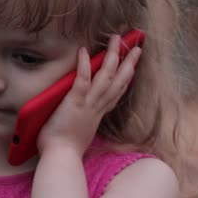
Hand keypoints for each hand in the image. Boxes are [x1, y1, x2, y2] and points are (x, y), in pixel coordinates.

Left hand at [36, 34, 140, 156]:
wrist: (61, 159)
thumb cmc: (65, 150)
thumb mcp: (79, 134)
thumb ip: (82, 123)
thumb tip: (78, 120)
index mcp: (98, 115)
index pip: (115, 94)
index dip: (125, 79)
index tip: (132, 68)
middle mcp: (97, 108)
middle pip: (117, 81)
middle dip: (127, 62)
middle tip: (136, 47)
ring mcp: (87, 104)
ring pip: (105, 76)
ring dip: (112, 56)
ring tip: (117, 39)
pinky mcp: (74, 103)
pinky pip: (82, 80)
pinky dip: (84, 65)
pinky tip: (85, 50)